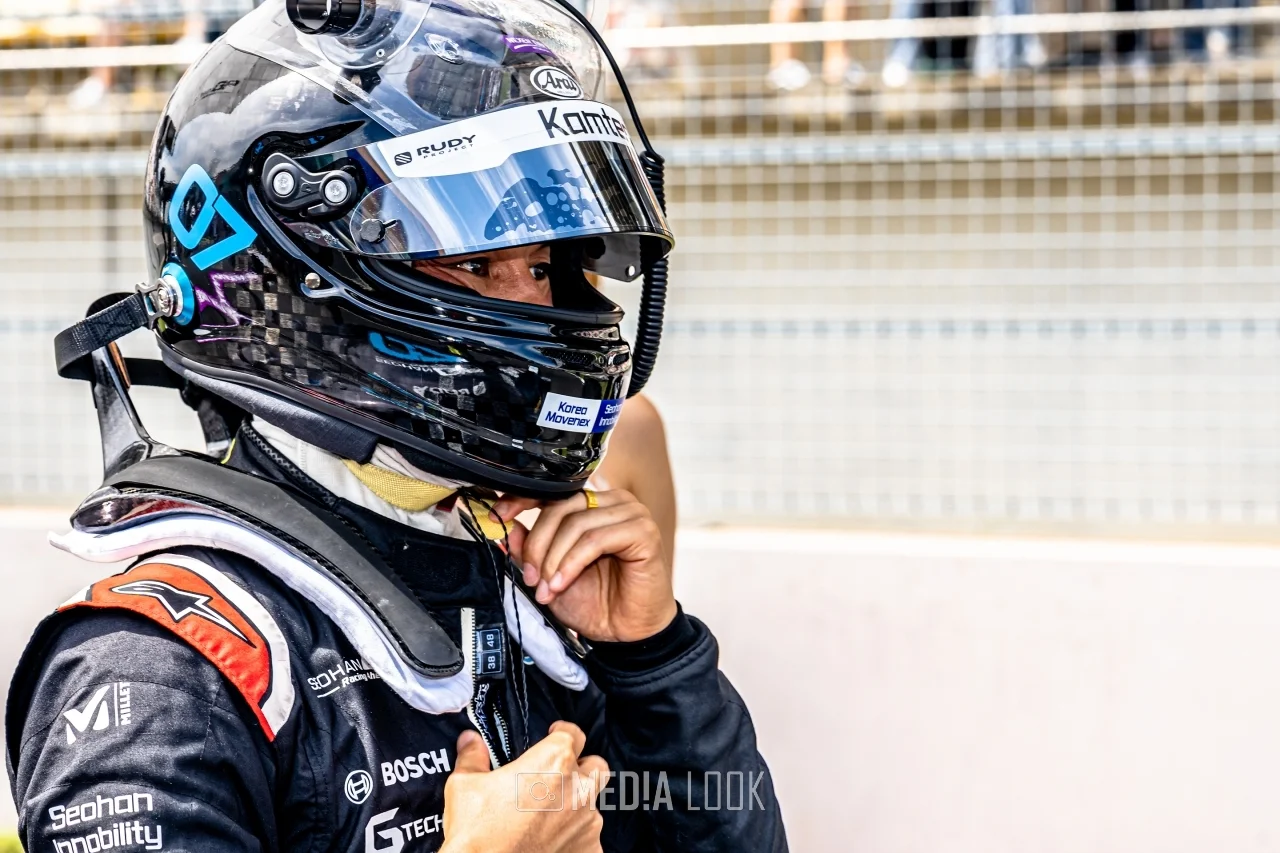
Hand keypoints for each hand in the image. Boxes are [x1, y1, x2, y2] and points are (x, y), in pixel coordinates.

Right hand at [440, 723, 606, 852]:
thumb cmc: (476, 833)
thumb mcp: (465, 785)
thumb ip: (474, 757)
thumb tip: (470, 741)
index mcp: (553, 761)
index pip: (573, 733)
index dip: (562, 733)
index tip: (554, 736)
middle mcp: (577, 788)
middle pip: (595, 766)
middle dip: (581, 768)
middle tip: (558, 777)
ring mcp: (587, 822)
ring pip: (592, 805)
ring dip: (575, 806)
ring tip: (547, 817)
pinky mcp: (589, 850)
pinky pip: (588, 838)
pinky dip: (574, 838)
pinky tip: (552, 842)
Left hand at [491, 489, 676, 642]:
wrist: (628, 633)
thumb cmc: (597, 603)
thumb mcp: (550, 574)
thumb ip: (532, 549)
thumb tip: (508, 526)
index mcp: (592, 505)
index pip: (553, 490)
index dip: (521, 500)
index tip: (497, 516)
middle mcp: (614, 502)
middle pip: (560, 507)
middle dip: (538, 545)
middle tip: (530, 576)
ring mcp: (631, 514)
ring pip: (576, 524)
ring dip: (553, 559)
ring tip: (547, 588)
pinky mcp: (643, 531)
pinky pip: (595, 539)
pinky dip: (572, 563)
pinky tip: (562, 582)